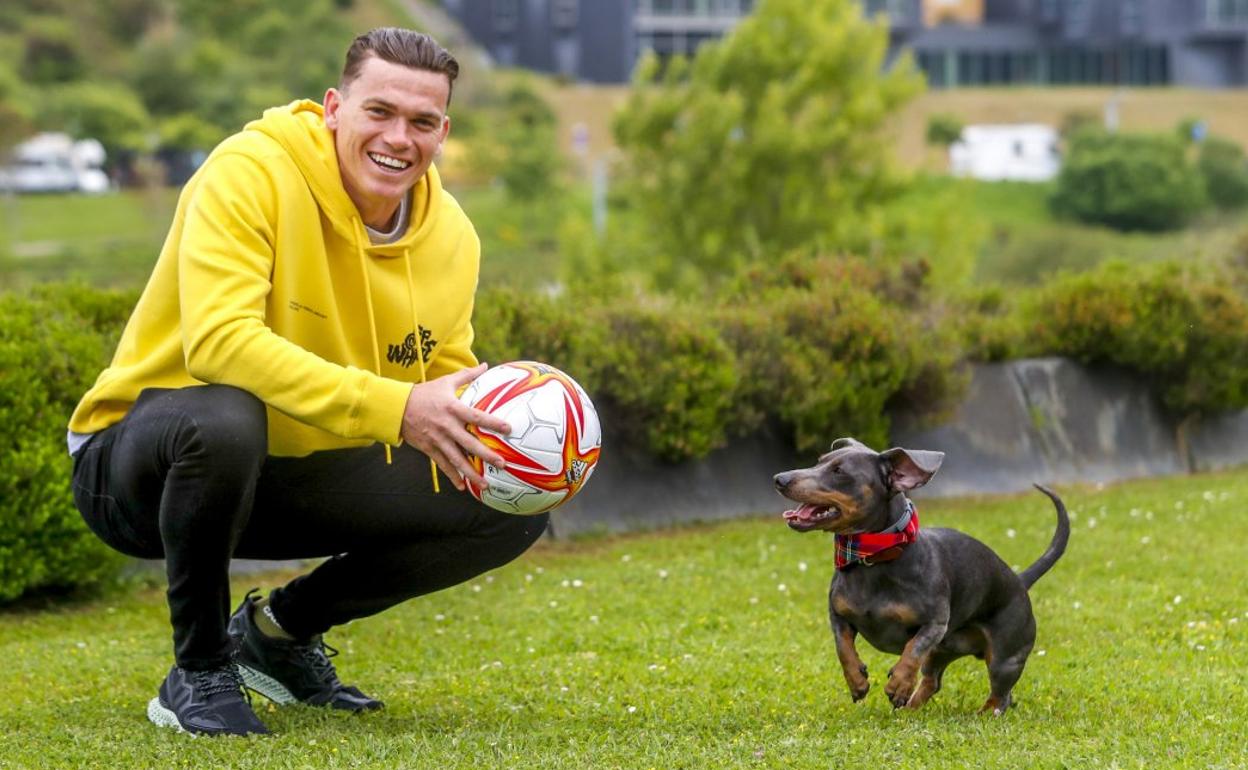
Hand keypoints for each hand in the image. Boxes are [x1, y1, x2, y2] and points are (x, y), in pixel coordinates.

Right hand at [400, 363, 510, 491]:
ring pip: (457, 459)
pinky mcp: (429, 448)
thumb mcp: (446, 382)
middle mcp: (446, 426)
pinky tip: (463, 487)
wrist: (396, 407)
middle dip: (486, 455)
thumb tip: (485, 365)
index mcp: (453, 408)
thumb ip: (467, 375)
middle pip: (469, 443)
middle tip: (502, 464)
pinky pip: (443, 464)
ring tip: (485, 484)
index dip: (493, 423)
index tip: (508, 429)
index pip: (477, 417)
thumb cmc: (424, 393)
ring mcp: (437, 439)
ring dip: (471, 472)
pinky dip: (453, 476)